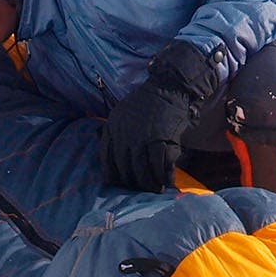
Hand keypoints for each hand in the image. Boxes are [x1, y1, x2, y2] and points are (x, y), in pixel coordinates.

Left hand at [101, 40, 223, 190]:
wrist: (169, 87)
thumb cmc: (148, 101)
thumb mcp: (123, 112)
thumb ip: (118, 131)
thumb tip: (114, 154)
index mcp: (112, 127)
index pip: (106, 158)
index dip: (112, 174)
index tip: (117, 183)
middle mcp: (123, 135)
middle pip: (124, 167)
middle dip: (132, 182)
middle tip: (140, 190)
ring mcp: (141, 138)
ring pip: (141, 170)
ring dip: (148, 183)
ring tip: (154, 189)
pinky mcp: (159, 140)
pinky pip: (159, 165)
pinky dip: (163, 176)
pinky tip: (167, 182)